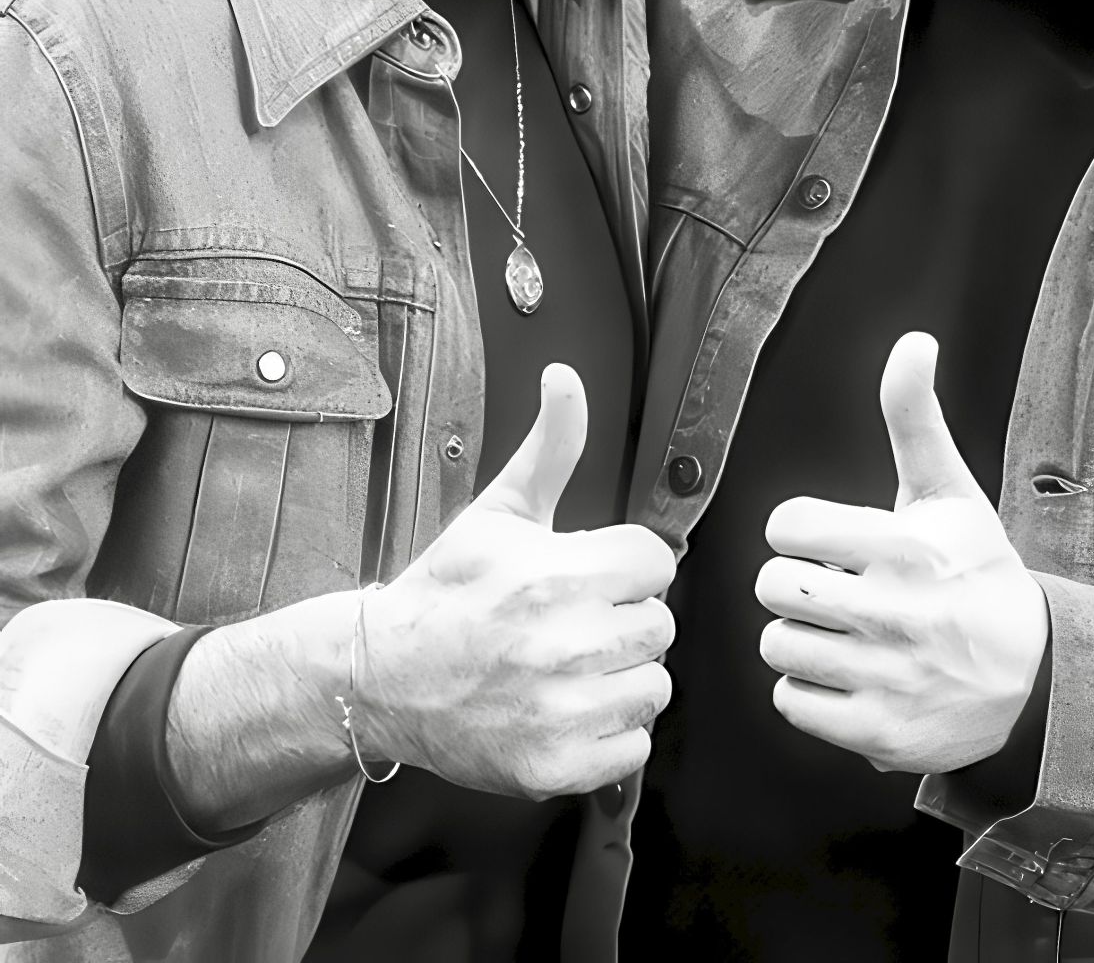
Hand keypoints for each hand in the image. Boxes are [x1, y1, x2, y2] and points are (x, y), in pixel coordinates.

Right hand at [357, 364, 674, 798]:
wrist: (382, 677)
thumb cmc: (447, 592)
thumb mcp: (499, 511)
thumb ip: (551, 445)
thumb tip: (565, 379)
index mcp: (559, 575)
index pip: (655, 562)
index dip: (626, 566)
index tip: (594, 577)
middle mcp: (566, 644)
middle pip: (659, 625)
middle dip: (624, 620)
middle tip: (576, 623)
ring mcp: (563, 710)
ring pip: (653, 686)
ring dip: (621, 679)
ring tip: (570, 667)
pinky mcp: (557, 766)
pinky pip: (633, 747)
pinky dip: (609, 734)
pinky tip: (567, 709)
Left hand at [756, 332, 1047, 774]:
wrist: (1035, 676)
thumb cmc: (977, 573)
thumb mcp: (949, 491)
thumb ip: (914, 415)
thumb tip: (914, 342)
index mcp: (903, 546)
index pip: (787, 527)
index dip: (797, 531)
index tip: (824, 540)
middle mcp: (892, 612)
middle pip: (772, 587)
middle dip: (790, 583)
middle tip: (824, 587)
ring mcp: (885, 676)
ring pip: (777, 645)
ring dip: (798, 637)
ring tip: (838, 630)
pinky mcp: (879, 733)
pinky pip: (791, 702)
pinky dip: (808, 691)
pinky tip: (845, 673)